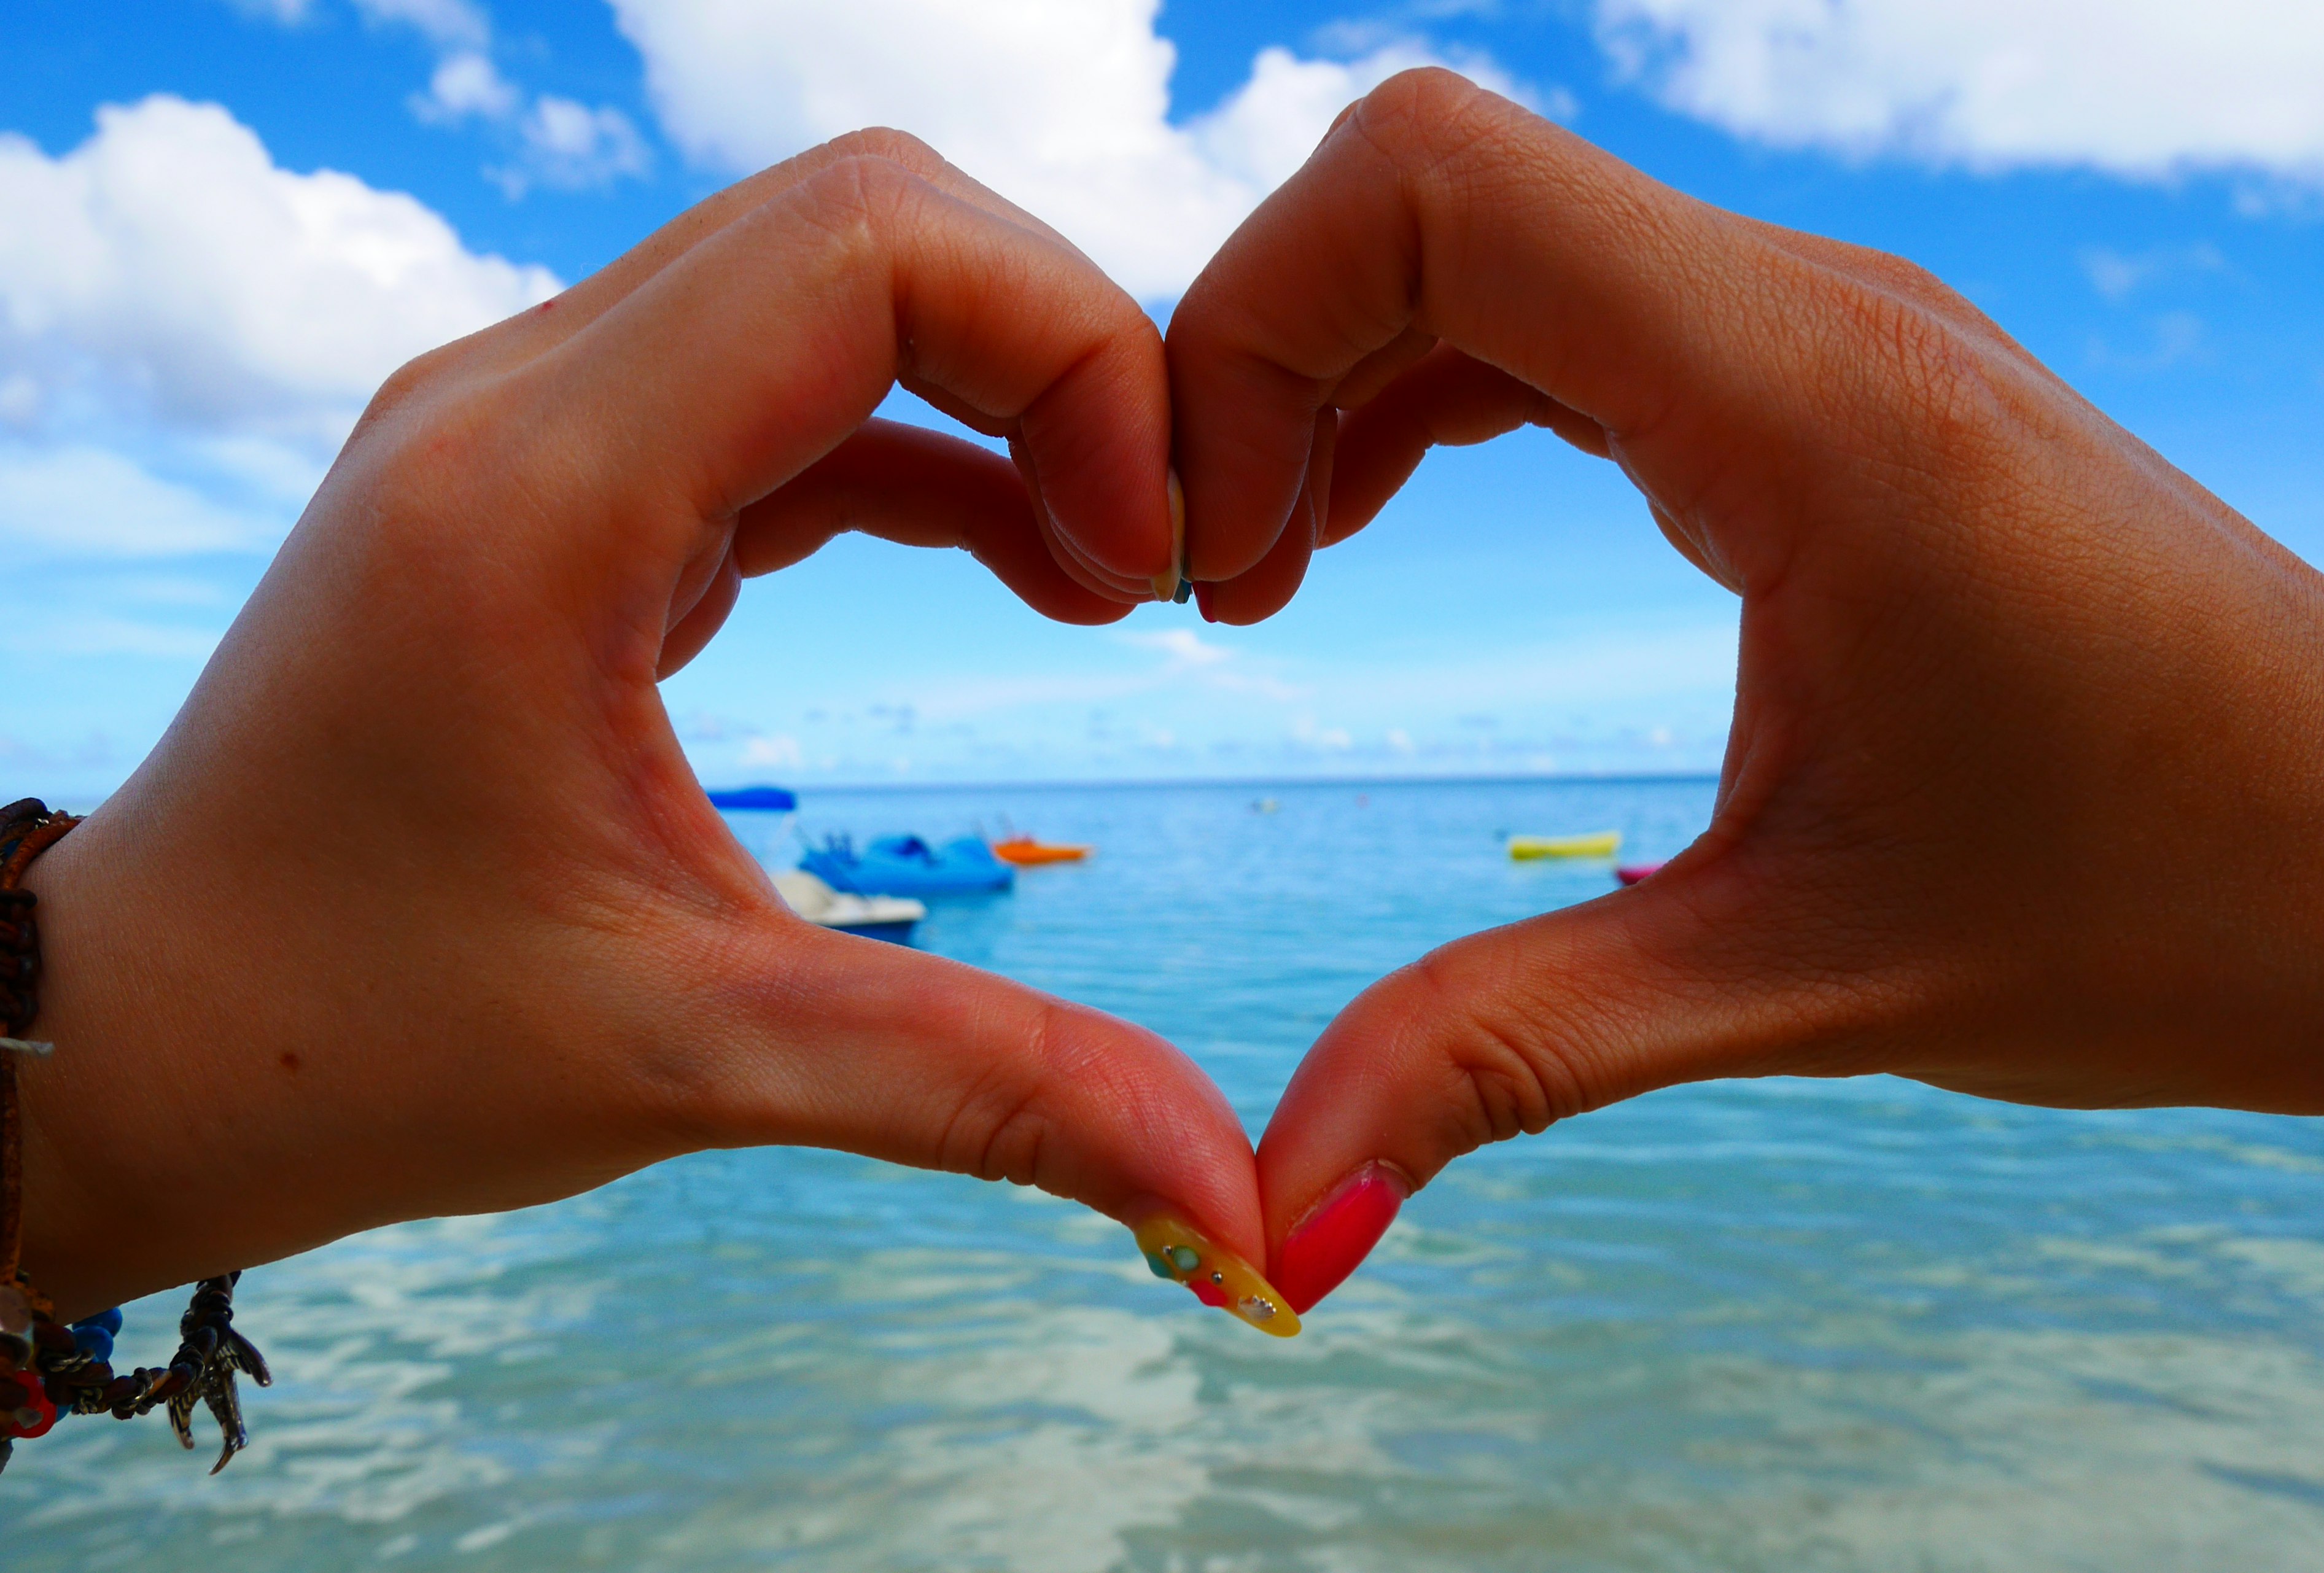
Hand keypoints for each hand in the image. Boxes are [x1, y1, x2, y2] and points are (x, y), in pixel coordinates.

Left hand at [17, 131, 1252, 1320]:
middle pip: (869, 221)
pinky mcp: (553, 482)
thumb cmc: (353, 1046)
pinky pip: (783, 387)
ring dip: (1004, 395)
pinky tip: (1028, 570)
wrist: (135, 1043)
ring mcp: (525, 426)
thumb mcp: (691, 1061)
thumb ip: (983, 1091)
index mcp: (534, 500)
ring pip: (831, 279)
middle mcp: (516, 405)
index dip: (1069, 357)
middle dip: (1064, 359)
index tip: (1148, 564)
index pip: (865, 249)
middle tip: (1160, 555)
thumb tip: (1238, 1199)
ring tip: (1114, 574)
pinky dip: (929, 450)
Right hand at [1162, 71, 2323, 1312]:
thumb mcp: (1803, 981)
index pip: (1433, 190)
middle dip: (1261, 354)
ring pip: (1491, 234)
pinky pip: (1567, 307)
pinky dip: (1428, 392)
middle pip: (1430, 186)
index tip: (1212, 565)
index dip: (1248, 331)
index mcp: (1806, 406)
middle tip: (1214, 585)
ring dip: (1337, 374)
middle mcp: (1814, 313)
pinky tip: (1374, 526)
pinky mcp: (1824, 382)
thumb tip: (1277, 1197)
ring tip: (1268, 575)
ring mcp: (1824, 331)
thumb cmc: (2169, 902)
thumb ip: (1507, 1052)